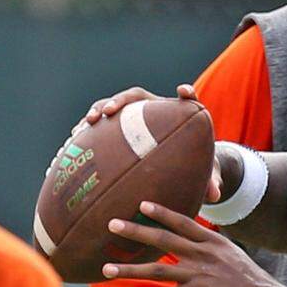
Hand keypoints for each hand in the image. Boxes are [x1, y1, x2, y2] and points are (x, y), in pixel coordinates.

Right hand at [75, 84, 221, 202]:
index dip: (186, 95)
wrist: (175, 166)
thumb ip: (210, 181)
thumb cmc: (192, 166)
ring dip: (97, 111)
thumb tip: (215, 195)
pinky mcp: (115, 130)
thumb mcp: (202, 174)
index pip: (185, 100)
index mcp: (177, 117)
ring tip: (87, 123)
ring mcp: (131, 119)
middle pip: (136, 97)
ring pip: (111, 108)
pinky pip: (98, 128)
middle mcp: (152, 111)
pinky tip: (71, 145)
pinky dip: (85, 133)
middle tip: (110, 112)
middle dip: (122, 101)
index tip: (184, 91)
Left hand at [101, 201, 276, 286]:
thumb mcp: (233, 255)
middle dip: (135, 230)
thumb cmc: (250, 280)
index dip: (161, 212)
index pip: (182, 221)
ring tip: (105, 269)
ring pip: (156, 268)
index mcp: (212, 241)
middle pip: (162, 238)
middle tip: (112, 224)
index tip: (142, 204)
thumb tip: (199, 243)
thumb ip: (213, 248)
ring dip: (128, 269)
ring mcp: (198, 274)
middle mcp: (202, 254)